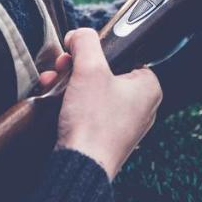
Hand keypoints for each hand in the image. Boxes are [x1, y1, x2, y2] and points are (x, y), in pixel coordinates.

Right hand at [50, 27, 161, 180]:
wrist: (80, 166)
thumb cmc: (92, 121)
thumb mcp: (89, 68)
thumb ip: (85, 41)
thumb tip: (79, 35)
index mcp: (149, 88)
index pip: (124, 54)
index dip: (97, 50)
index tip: (78, 50)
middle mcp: (141, 106)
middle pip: (104, 71)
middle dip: (77, 66)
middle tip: (62, 66)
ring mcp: (123, 123)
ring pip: (93, 89)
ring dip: (69, 82)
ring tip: (52, 81)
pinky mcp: (105, 136)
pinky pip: (88, 109)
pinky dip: (70, 102)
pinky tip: (53, 99)